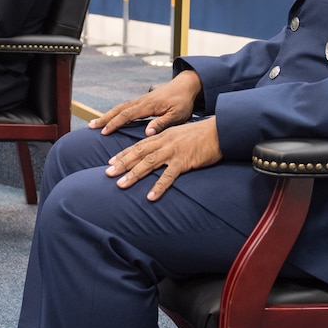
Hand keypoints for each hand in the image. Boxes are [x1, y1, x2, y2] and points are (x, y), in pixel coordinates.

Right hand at [90, 70, 202, 136]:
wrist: (186, 85)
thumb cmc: (183, 102)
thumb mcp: (177, 115)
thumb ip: (162, 123)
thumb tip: (147, 132)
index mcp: (148, 105)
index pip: (127, 114)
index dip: (114, 123)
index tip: (104, 132)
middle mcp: (142, 101)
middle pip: (119, 109)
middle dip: (104, 118)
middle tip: (91, 126)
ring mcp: (141, 100)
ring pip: (120, 107)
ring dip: (107, 115)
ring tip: (95, 123)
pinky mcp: (143, 101)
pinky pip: (125, 107)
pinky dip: (115, 113)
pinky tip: (110, 119)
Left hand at [105, 118, 221, 200]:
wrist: (220, 131)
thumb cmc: (201, 135)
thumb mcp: (180, 134)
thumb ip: (167, 142)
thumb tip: (157, 151)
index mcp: (163, 136)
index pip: (139, 145)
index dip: (124, 153)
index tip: (111, 161)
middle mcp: (165, 142)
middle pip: (139, 153)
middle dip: (122, 163)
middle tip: (107, 173)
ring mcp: (173, 152)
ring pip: (148, 163)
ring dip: (133, 175)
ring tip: (121, 185)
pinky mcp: (184, 161)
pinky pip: (168, 176)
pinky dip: (158, 186)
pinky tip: (150, 196)